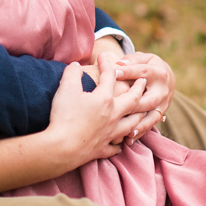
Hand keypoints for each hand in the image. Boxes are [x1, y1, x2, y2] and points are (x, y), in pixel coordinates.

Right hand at [48, 53, 146, 168]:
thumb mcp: (66, 88)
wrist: (62, 147)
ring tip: (141, 111)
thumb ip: (72, 73)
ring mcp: (110, 133)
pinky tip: (120, 141)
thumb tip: (75, 65)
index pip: (110, 77)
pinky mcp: (102, 148)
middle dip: (139, 89)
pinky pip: (116, 146)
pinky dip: (120, 143)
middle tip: (143, 81)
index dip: (106, 65)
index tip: (103, 56)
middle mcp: (113, 116)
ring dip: (138, 116)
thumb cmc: (65, 116)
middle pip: (132, 101)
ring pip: (131, 124)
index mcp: (105, 99)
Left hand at [113, 52, 174, 143]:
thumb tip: (119, 64)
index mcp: (158, 73)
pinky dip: (140, 132)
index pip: (143, 72)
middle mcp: (162, 90)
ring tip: (126, 132)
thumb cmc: (147, 65)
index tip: (113, 72)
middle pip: (149, 99)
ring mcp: (163, 104)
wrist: (166, 77)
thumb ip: (131, 60)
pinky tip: (128, 139)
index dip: (128, 72)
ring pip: (152, 116)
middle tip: (118, 108)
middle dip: (134, 104)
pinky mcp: (160, 114)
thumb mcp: (142, 58)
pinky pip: (151, 125)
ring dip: (139, 125)